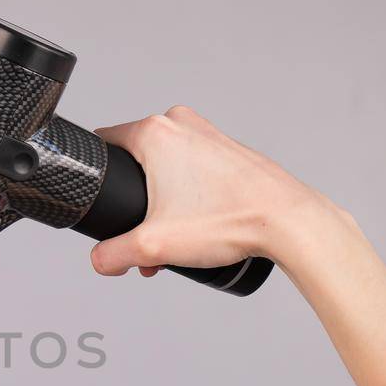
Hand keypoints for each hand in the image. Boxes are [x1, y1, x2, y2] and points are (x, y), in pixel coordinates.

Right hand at [90, 106, 335, 276]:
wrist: (287, 221)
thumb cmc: (229, 220)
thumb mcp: (154, 246)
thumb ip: (114, 255)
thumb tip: (101, 261)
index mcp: (155, 133)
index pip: (105, 141)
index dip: (98, 175)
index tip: (105, 200)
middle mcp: (181, 125)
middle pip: (137, 162)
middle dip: (134, 202)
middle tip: (145, 237)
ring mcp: (208, 134)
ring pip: (167, 168)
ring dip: (162, 204)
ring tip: (174, 241)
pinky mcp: (229, 151)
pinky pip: (194, 170)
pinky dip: (189, 196)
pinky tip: (200, 226)